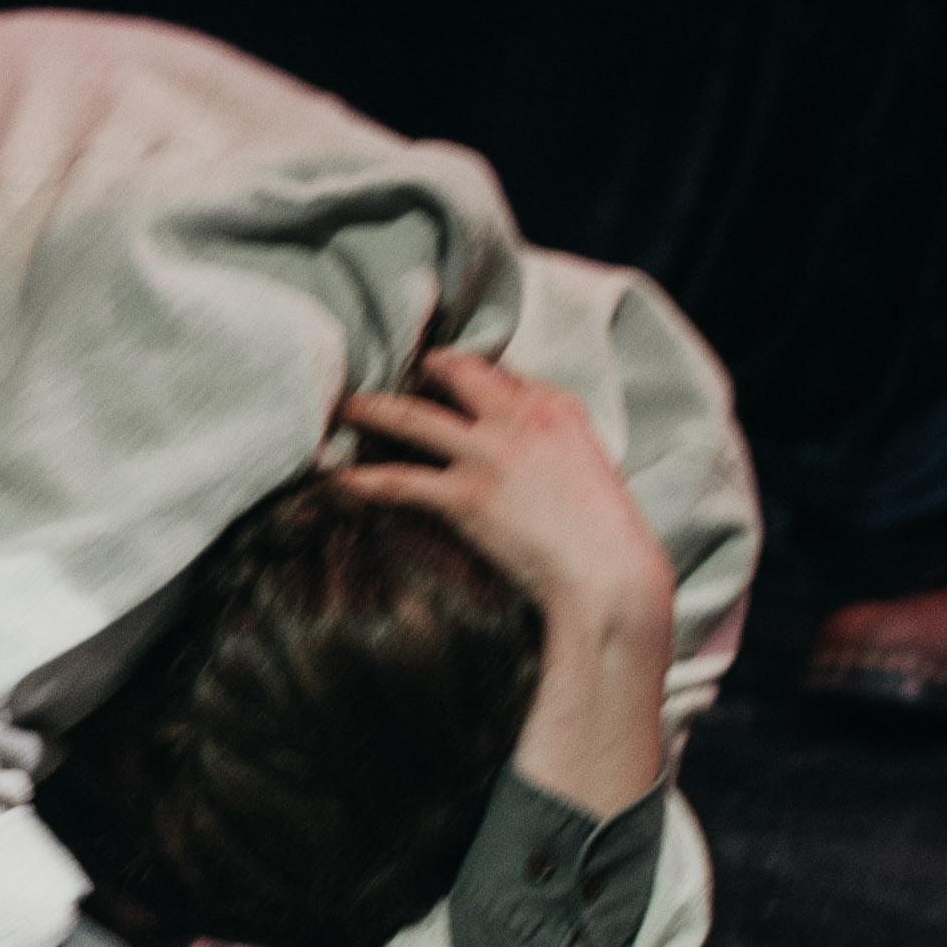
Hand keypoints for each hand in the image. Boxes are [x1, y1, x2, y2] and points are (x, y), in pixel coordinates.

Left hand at [339, 340, 674, 846]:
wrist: (611, 579)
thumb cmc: (607, 540)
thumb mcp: (591, 474)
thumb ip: (557, 451)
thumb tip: (526, 456)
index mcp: (560, 410)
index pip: (503, 373)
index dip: (469, 374)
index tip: (443, 376)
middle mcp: (522, 419)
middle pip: (457, 372)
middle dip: (420, 367)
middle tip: (390, 368)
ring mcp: (491, 454)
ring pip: (411, 416)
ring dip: (371, 409)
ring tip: (343, 408)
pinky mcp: (467, 495)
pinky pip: (399, 479)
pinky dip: (361, 479)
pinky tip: (335, 480)